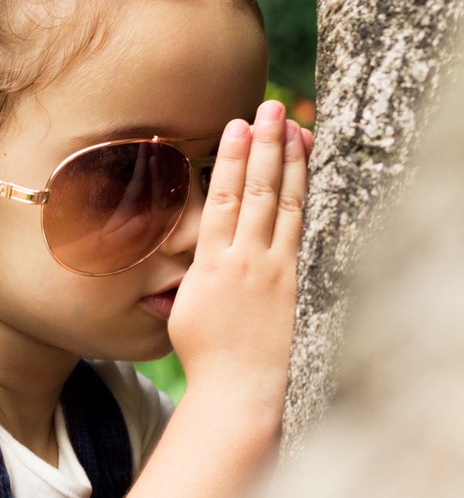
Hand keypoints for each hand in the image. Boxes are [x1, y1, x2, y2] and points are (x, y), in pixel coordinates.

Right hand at [168, 100, 310, 419]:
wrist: (239, 390)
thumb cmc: (207, 356)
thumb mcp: (184, 311)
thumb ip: (192, 276)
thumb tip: (189, 257)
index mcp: (209, 265)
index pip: (221, 199)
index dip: (230, 159)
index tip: (236, 125)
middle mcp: (243, 261)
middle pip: (256, 191)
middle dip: (263, 146)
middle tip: (270, 107)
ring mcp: (274, 271)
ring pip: (286, 205)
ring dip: (291, 162)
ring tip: (296, 126)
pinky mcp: (297, 284)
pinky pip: (305, 232)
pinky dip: (310, 199)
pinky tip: (313, 176)